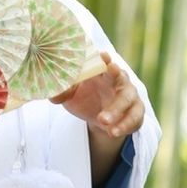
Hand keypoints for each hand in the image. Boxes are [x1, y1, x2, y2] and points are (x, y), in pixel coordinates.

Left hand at [50, 51, 143, 183]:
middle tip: (111, 68)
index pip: (104, 61)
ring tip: (102, 121)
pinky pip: (134, 118)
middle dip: (116, 75)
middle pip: (121, 76)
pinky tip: (112, 132)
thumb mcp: (69, 96)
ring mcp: (131, 97)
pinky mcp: (136, 113)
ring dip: (116, 110)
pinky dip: (124, 125)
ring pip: (128, 100)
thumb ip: (61, 92)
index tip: (103, 55)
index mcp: (102, 72)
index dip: (104, 58)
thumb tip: (51, 93)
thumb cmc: (83, 98)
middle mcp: (119, 81)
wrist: (98, 120)